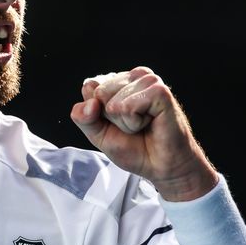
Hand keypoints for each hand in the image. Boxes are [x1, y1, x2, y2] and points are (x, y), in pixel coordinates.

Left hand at [69, 66, 217, 200]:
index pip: (90, 88)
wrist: (161, 167)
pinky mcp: (160, 91)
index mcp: (120, 81)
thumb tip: (90, 103)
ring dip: (125, 122)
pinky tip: (151, 123)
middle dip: (112, 118)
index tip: (118, 123)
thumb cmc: (135, 148)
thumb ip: (84, 118)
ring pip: (114, 101)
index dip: (98, 114)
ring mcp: (149, 82)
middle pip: (100, 93)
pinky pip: (129, 106)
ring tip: (143, 125)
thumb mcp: (98, 134)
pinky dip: (135, 122)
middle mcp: (135, 77)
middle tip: (133, 126)